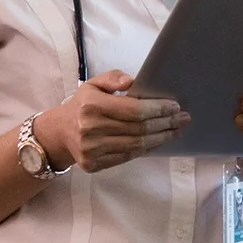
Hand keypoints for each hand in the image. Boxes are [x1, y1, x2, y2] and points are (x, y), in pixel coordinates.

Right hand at [35, 71, 184, 173]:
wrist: (59, 132)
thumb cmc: (83, 105)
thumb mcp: (93, 84)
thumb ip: (113, 78)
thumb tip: (132, 82)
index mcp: (91, 106)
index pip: (134, 110)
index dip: (158, 109)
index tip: (174, 106)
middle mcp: (91, 129)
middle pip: (139, 129)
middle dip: (166, 123)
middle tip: (183, 118)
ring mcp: (92, 150)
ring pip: (137, 145)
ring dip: (161, 138)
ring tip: (176, 130)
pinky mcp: (94, 164)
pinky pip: (128, 157)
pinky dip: (147, 148)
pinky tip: (159, 140)